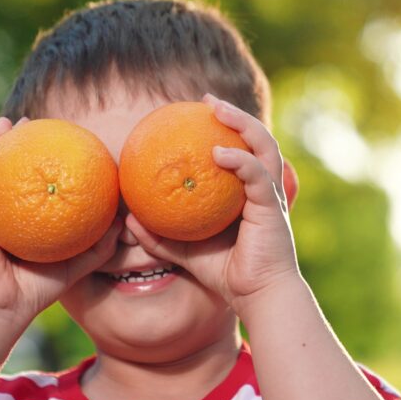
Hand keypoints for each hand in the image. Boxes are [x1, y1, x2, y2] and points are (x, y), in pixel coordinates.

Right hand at [0, 116, 122, 324]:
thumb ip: (97, 245)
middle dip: (10, 140)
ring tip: (4, 124)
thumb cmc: (34, 291)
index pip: (26, 179)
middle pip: (0, 168)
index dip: (36, 156)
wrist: (1, 313)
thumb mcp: (74, 264)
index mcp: (18, 217)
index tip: (54, 135)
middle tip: (27, 121)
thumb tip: (123, 221)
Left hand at [125, 94, 299, 316]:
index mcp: (248, 194)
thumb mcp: (185, 252)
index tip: (199, 113)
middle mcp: (263, 189)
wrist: (256, 298)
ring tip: (218, 110)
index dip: (226, 129)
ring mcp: (271, 196)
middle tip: (208, 101)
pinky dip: (240, 161)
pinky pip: (257, 175)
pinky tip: (218, 153)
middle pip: (257, 140)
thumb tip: (127, 220)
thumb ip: (159, 236)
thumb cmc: (226, 274)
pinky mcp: (272, 208)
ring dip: (243, 125)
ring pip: (264, 147)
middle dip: (236, 115)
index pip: (242, 151)